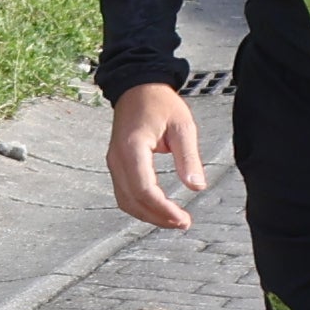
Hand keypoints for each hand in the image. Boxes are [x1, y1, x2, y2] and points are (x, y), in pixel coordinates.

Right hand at [106, 84, 210, 226]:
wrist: (138, 87)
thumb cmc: (159, 102)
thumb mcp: (182, 126)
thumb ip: (189, 158)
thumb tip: (196, 186)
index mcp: (133, 147)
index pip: (143, 189)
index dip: (162, 209)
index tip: (182, 218)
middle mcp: (118, 158)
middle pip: (132, 200)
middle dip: (157, 217)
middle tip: (182, 222)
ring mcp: (114, 162)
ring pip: (125, 201)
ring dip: (148, 215)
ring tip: (173, 219)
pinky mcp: (117, 164)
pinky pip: (124, 193)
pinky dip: (140, 206)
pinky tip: (158, 209)